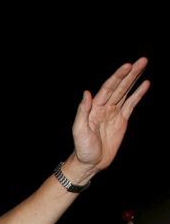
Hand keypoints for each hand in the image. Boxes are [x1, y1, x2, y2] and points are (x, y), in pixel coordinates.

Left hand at [71, 57, 149, 173]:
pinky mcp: (121, 121)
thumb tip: (87, 93)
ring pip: (126, 92)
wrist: (90, 163)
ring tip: (143, 65)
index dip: (117, 77)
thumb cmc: (82, 148)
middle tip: (142, 60)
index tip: (127, 66)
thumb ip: (83, 111)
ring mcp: (114, 113)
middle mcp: (105, 107)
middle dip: (130, 74)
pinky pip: (131, 105)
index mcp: (94, 108)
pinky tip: (144, 84)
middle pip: (119, 87)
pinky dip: (137, 94)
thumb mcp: (79, 130)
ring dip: (134, 79)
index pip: (108, 88)